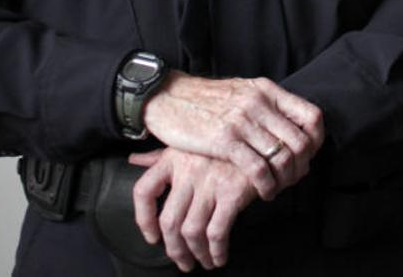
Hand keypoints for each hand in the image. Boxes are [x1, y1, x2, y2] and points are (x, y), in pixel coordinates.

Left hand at [130, 148, 255, 272]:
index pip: (143, 191)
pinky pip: (216, 232)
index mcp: (174, 157)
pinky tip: (220, 256)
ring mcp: (210, 181)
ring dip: (196, 254)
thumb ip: (162, 155)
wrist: (269, 140)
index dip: (143, 220)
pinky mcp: (233, 191)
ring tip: (203, 261)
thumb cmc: (228, 144)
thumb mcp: (192, 142)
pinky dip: (216, 251)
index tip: (152, 236)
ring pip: (191, 231)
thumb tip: (134, 160)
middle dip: (174, 249)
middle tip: (182, 260)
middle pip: (168, 221)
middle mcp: (188, 168)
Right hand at [142, 71, 324, 199]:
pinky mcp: (224, 140)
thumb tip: (288, 127)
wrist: (166, 96)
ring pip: (283, 156)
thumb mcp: (242, 92)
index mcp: (267, 90)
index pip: (311, 116)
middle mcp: (259, 103)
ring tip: (278, 188)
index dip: (316, 141)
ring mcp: (243, 121)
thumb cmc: (203, 99)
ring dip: (286, 179)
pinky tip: (264, 192)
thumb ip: (265, 106)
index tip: (308, 156)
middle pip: (301, 141)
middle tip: (294, 180)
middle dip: (302, 166)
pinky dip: (267, 185)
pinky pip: (258, 168)